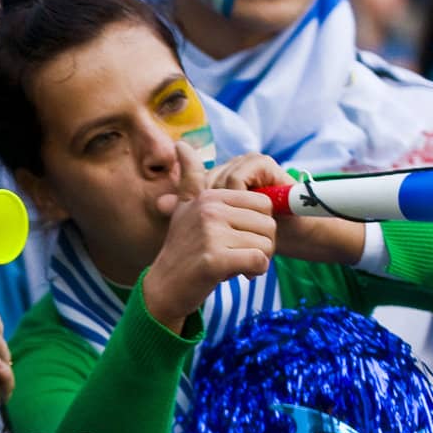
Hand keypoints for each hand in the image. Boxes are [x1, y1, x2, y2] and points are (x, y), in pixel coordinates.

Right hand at [144, 141, 274, 332]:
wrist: (165, 289)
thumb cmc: (182, 251)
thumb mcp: (185, 208)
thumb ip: (190, 177)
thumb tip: (181, 143)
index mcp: (208, 196)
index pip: (262, 204)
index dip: (258, 225)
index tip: (239, 238)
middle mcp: (209, 210)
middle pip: (268, 224)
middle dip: (262, 244)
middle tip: (240, 255)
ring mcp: (210, 235)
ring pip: (266, 244)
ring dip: (258, 260)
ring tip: (236, 266)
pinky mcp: (214, 260)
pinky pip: (258, 261)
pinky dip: (255, 271)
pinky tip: (239, 275)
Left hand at [206, 153, 363, 264]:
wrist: (291, 236)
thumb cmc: (254, 238)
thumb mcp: (219, 230)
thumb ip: (192, 213)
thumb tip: (159, 201)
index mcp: (218, 178)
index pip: (195, 188)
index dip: (202, 212)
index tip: (210, 234)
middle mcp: (231, 166)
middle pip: (206, 185)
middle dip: (217, 213)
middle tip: (226, 233)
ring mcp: (247, 162)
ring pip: (219, 183)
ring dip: (230, 210)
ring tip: (240, 226)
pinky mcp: (262, 162)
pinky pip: (236, 179)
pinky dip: (239, 198)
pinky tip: (248, 215)